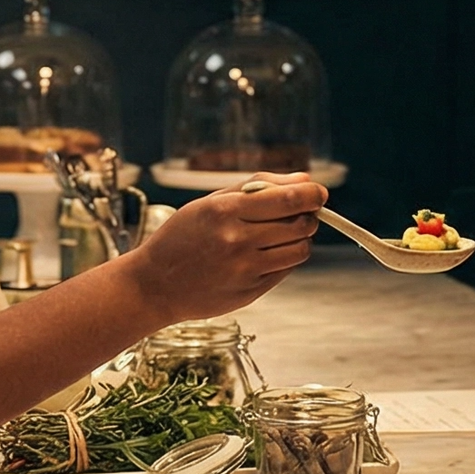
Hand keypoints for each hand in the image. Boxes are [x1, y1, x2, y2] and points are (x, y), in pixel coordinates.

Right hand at [123, 173, 323, 319]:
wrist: (155, 285)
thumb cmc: (181, 237)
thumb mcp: (210, 202)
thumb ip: (258, 186)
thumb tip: (305, 181)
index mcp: (226, 212)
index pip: (288, 199)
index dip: (313, 195)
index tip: (319, 193)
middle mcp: (237, 241)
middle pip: (300, 224)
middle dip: (308, 215)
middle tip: (300, 212)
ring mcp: (245, 270)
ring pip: (300, 250)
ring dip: (300, 238)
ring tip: (283, 233)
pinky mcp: (251, 292)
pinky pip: (286, 270)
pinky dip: (285, 258)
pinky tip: (266, 253)